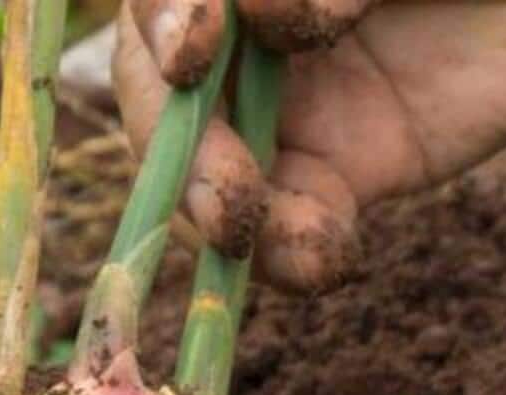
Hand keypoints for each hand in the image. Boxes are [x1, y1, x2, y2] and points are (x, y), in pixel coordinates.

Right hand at [115, 0, 505, 291]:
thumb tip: (274, 13)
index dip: (160, 21)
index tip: (196, 49)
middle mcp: (245, 29)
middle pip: (161, 95)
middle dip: (178, 145)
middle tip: (222, 186)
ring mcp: (288, 104)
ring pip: (209, 174)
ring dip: (217, 217)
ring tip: (253, 235)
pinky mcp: (345, 172)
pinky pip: (294, 227)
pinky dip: (295, 255)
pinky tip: (326, 258)